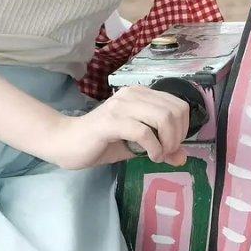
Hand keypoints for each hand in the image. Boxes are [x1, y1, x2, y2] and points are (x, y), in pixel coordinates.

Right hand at [41, 85, 191, 170]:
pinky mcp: (111, 121)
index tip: (174, 145)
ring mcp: (121, 106)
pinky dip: (154, 148)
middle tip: (168, 152)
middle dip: (178, 136)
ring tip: (158, 155)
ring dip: (167, 142)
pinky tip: (150, 157)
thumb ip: (160, 147)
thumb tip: (183, 156)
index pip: (178, 103)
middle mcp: (133, 94)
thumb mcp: (137, 146)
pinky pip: (143, 131)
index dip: (184, 127)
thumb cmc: (101, 142)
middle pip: (174, 110)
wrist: (66, 143)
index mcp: (140, 94)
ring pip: (162, 118)